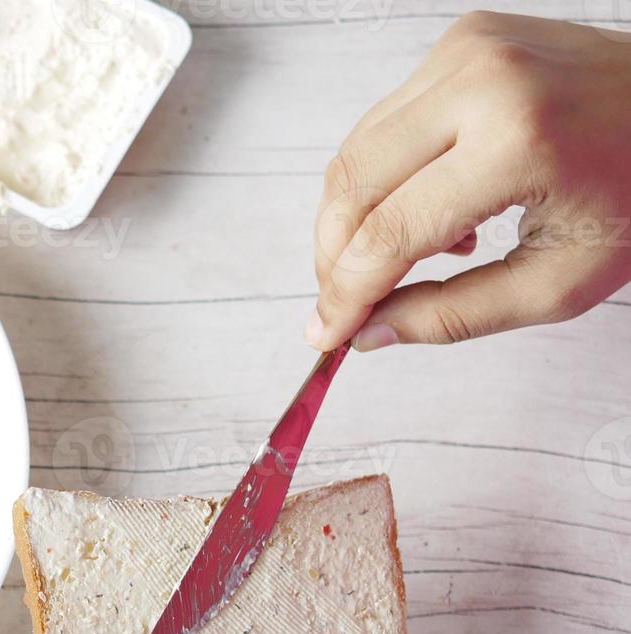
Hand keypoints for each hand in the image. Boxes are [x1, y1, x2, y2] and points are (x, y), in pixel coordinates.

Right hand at [308, 12, 630, 351]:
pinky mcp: (457, 43)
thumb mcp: (561, 281)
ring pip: (354, 155)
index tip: (327, 334)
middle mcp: (482, 81)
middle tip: (344, 306)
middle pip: (353, 187)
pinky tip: (432, 208)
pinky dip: (384, 180)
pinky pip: (382, 125)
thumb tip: (369, 333)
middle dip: (333, 260)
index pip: (391, 232)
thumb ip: (456, 315)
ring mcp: (465, 51)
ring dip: (354, 223)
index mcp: (519, 141)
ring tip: (407, 258)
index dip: (347, 294)